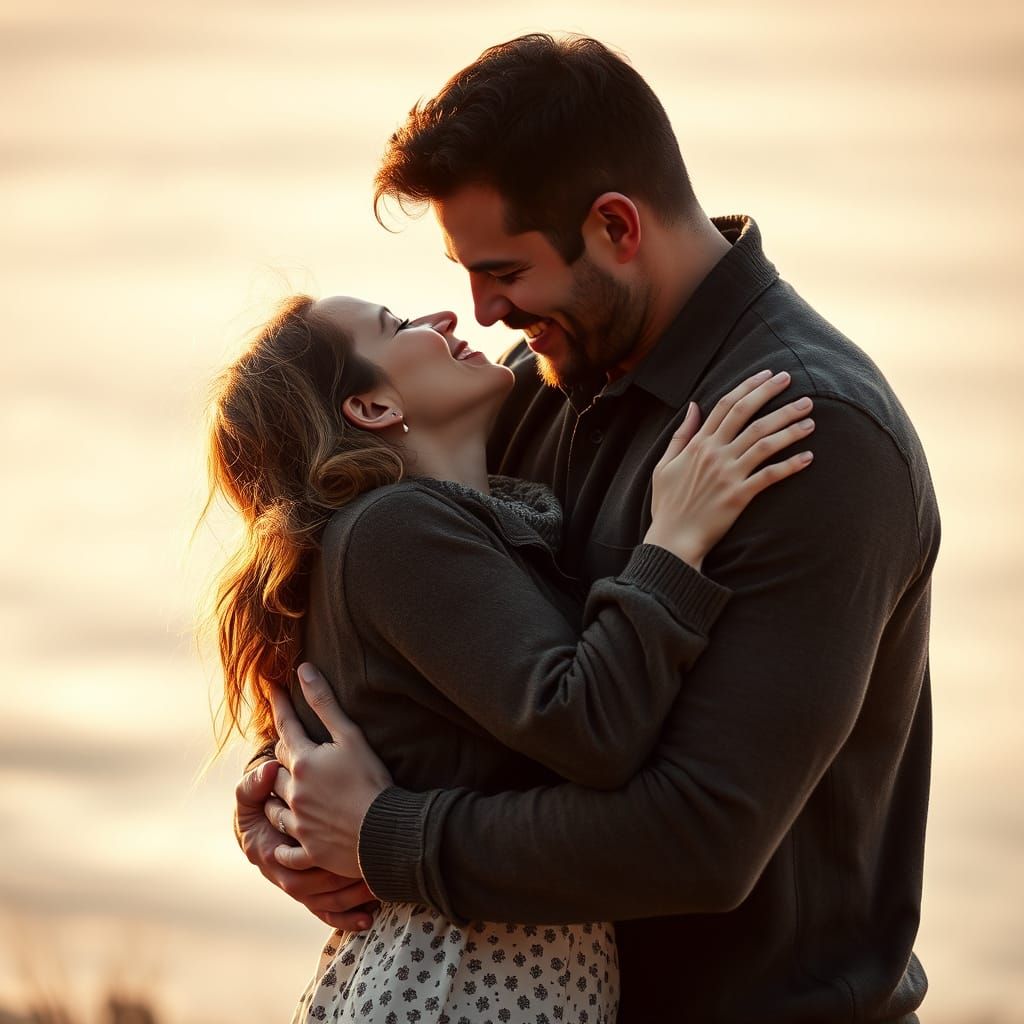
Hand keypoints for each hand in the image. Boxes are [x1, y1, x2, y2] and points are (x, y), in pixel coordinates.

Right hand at [234, 758, 377, 929]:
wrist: (258, 820)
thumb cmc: (257, 803)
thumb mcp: (250, 792)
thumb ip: (255, 782)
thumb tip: (270, 768)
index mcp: (269, 853)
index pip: (295, 861)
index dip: (322, 859)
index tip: (351, 849)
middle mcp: (283, 875)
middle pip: (316, 888)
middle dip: (345, 882)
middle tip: (375, 870)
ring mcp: (298, 887)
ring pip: (325, 902)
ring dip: (352, 899)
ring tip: (379, 891)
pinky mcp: (309, 893)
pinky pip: (327, 913)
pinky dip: (347, 919)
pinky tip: (369, 919)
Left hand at [264, 663, 392, 878]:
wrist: (384, 832)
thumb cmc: (371, 779)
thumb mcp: (350, 735)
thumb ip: (325, 703)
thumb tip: (303, 669)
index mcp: (303, 762)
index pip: (285, 728)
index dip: (279, 707)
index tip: (270, 688)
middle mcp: (294, 792)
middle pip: (277, 768)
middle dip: (281, 756)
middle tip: (284, 747)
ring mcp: (299, 823)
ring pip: (275, 807)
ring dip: (276, 798)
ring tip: (281, 794)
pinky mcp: (309, 850)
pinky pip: (287, 850)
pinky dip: (283, 846)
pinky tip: (283, 845)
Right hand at [644, 370, 813, 568]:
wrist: (673, 539)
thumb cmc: (668, 504)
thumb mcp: (664, 464)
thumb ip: (681, 435)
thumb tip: (694, 406)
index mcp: (698, 444)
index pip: (726, 405)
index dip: (749, 386)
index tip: (768, 374)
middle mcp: (714, 454)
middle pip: (748, 415)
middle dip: (772, 395)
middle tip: (793, 381)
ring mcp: (728, 474)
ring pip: (764, 442)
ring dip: (789, 427)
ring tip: (810, 418)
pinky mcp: (739, 496)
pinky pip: (770, 475)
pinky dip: (790, 465)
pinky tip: (808, 456)